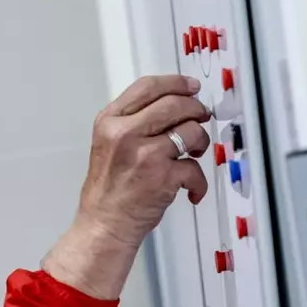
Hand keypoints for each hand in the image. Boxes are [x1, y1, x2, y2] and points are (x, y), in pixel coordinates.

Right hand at [42, 75, 211, 299]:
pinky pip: (195, 167)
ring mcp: (144, 154)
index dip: (176, 83)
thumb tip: (174, 105)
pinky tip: (190, 189)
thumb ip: (133, 122)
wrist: (104, 223)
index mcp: (109, 121)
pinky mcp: (163, 176)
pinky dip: (198, 181)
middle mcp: (124, 133)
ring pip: (191, 131)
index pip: (147, 87)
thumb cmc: (108, 189)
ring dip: (200, 142)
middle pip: (174, 104)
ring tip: (193, 154)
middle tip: (201, 118)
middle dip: (196, 109)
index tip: (191, 87)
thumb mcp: (108, 143)